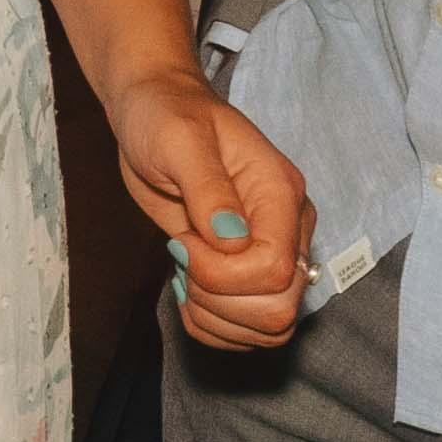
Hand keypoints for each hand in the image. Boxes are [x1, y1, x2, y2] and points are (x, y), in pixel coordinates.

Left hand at [107, 64, 311, 348]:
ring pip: (267, 328)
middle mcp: (286, 229)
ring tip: (184, 269)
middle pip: (279, 310)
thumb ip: (208, 190)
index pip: (276, 271)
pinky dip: (210, 323)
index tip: (185, 241)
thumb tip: (232, 242)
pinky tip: (187, 285)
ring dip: (214, 316)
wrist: (155, 111)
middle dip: (220, 300)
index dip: (223, 274)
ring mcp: (269, 253)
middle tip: (185, 259)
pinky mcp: (246, 272)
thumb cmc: (167, 116)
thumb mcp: (180, 141)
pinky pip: (245, 329)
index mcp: (281, 194)